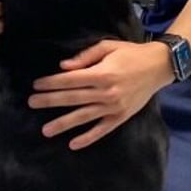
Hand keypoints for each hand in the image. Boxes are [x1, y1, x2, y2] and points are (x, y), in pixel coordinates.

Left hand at [28, 40, 173, 149]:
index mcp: (102, 73)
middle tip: (32, 103)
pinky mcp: (121, 117)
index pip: (71, 80)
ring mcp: (114, 107)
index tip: (36, 85)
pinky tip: (73, 144)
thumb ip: (85, 57)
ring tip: (46, 130)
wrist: (158, 66)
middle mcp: (106, 92)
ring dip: (63, 123)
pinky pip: (102, 130)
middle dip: (50, 101)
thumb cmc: (130, 53)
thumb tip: (64, 67)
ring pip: (84, 117)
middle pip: (73, 98)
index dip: (52, 83)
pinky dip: (88, 138)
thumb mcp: (108, 46)